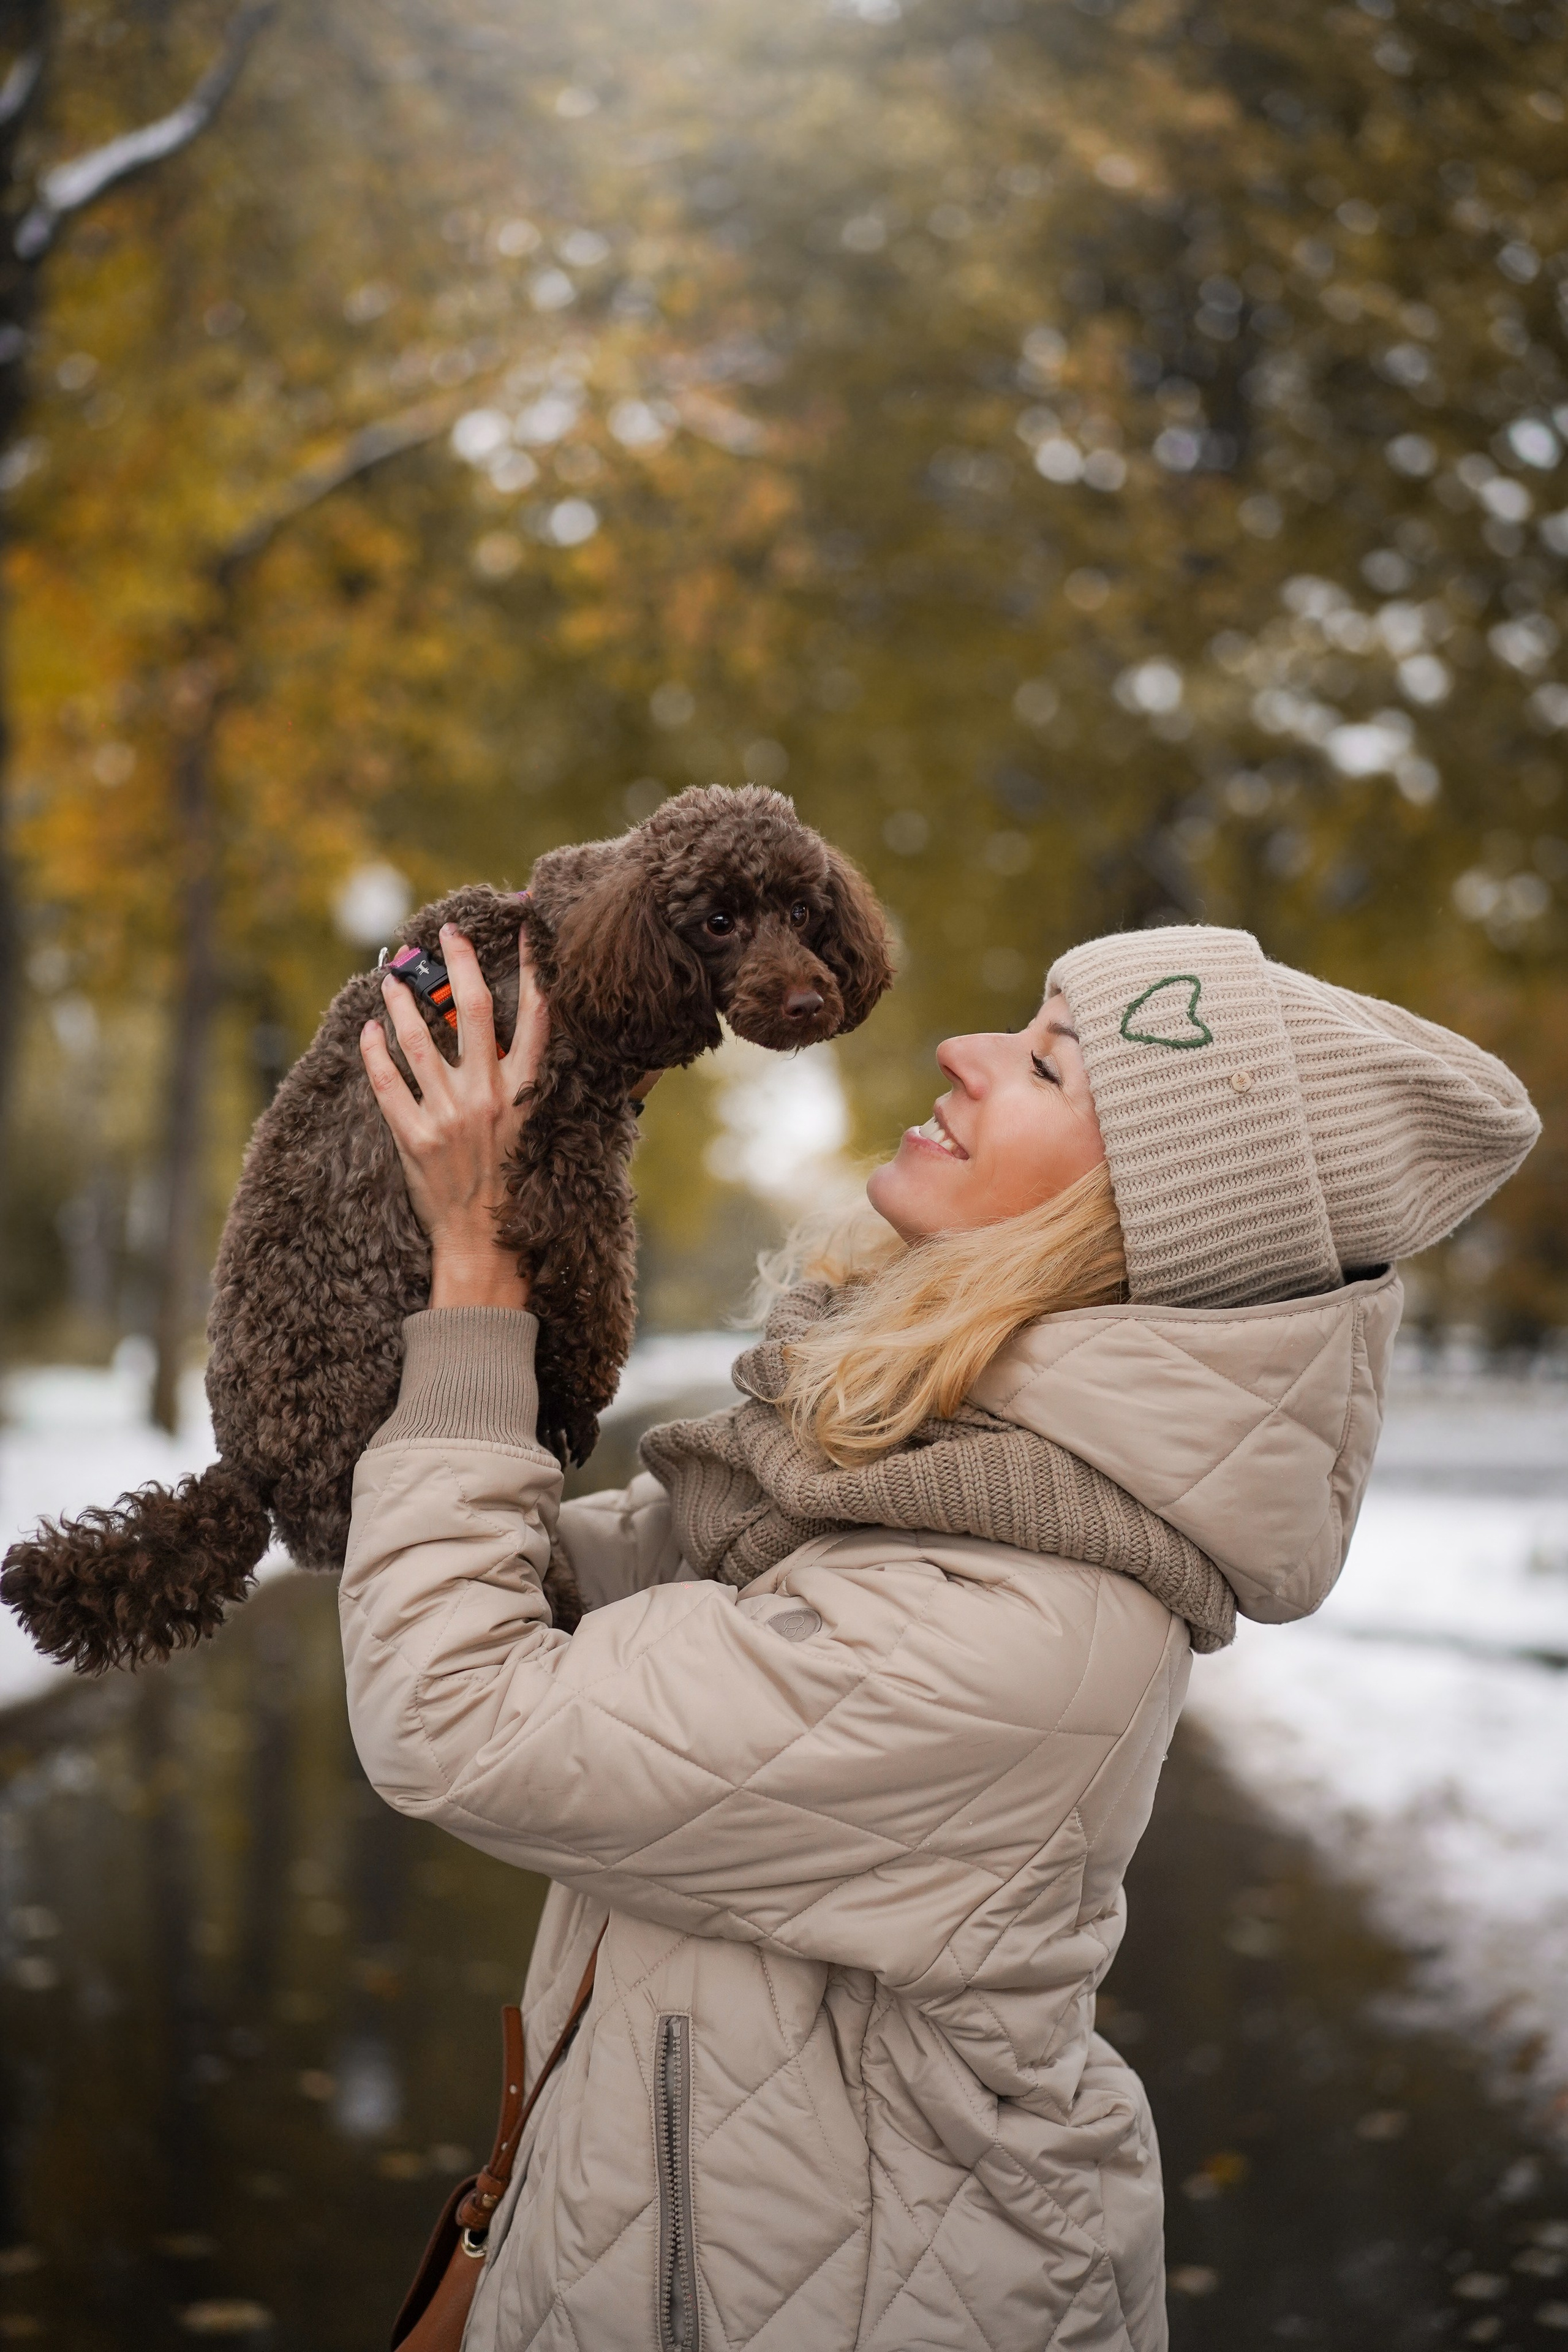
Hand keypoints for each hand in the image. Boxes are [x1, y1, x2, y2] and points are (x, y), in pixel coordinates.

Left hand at [359, 923, 548, 1309]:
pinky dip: (375, 1052)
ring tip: (393, 979)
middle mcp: (489, 1097)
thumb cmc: (517, 1193)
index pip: (537, 1018)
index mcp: (527, 1094)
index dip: (534, 971)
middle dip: (459, 964)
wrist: (485, 1248)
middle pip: (474, 1010)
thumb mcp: (537, 1135)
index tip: (528, 934)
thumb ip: (529, 1090)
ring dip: (405, 1001)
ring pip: (421, 1039)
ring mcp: (448, 1115)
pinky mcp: (413, 1137)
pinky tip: (369, 1031)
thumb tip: (531, 1050)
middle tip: (446, 934)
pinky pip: (387, 1082)